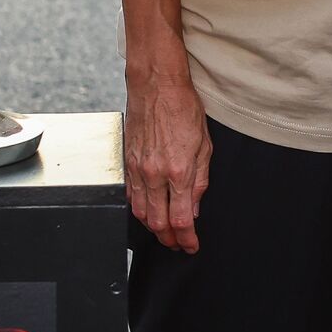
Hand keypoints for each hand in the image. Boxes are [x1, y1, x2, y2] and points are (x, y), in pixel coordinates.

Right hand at [126, 67, 213, 251]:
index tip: (191, 245)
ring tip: (164, 233)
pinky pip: (130, 196)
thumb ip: (200, 181)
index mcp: (179, 171)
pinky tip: (148, 212)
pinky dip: (139, 210)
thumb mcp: (205, 145)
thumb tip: (195, 208)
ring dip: (153, 228)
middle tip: (178, 244)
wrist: (156, 86)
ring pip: (141, 213)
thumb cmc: (183, 109)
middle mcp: (155, 174)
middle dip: (169, 239)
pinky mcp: (127, 163)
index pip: (181, 219)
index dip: (186, 238)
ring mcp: (138, 170)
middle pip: (158, 223)